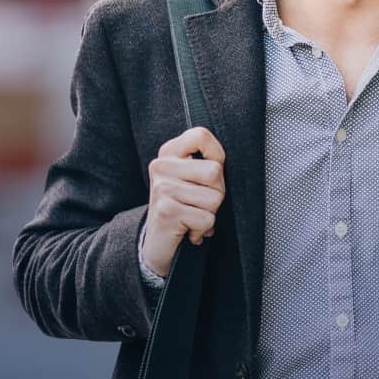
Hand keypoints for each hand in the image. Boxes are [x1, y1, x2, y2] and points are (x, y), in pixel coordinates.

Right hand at [141, 127, 225, 277]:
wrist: (156, 243)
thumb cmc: (181, 208)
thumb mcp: (189, 179)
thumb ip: (204, 163)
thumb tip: (222, 163)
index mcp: (168, 154)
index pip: (201, 136)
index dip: (216, 154)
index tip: (209, 175)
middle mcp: (161, 166)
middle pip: (215, 171)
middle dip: (217, 193)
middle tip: (199, 204)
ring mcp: (162, 188)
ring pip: (214, 199)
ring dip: (210, 214)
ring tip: (192, 216)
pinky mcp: (166, 211)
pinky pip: (207, 219)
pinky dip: (202, 230)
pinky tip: (187, 230)